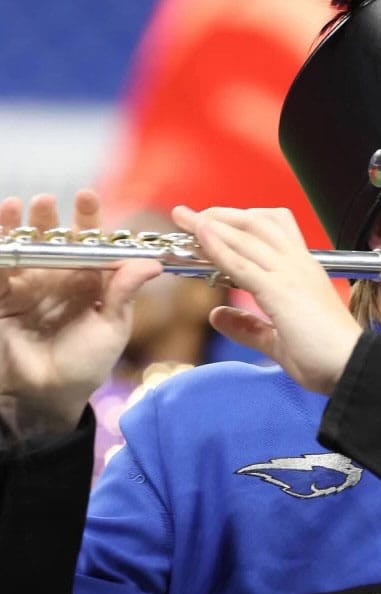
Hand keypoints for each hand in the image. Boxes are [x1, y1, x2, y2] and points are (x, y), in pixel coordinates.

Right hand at [0, 191, 161, 431]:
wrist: (48, 396)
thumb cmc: (86, 364)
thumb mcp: (111, 327)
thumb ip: (124, 293)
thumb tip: (152, 263)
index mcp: (89, 280)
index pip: (89, 242)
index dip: (88, 218)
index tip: (87, 197)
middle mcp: (59, 277)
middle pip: (53, 237)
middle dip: (49, 216)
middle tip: (48, 201)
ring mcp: (29, 285)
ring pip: (24, 246)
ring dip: (20, 224)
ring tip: (21, 206)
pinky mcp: (3, 297)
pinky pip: (0, 267)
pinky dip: (0, 247)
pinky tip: (0, 229)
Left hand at [172, 205, 360, 394]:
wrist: (353, 367)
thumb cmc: (328, 358)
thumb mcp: (278, 342)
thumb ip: (248, 328)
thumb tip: (218, 317)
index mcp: (303, 273)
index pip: (272, 231)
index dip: (240, 223)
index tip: (211, 224)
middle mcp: (298, 266)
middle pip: (257, 223)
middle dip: (221, 215)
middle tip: (190, 215)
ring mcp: (290, 275)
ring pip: (247, 236)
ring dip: (213, 224)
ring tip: (186, 218)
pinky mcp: (281, 292)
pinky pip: (243, 263)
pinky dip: (219, 247)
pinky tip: (201, 237)